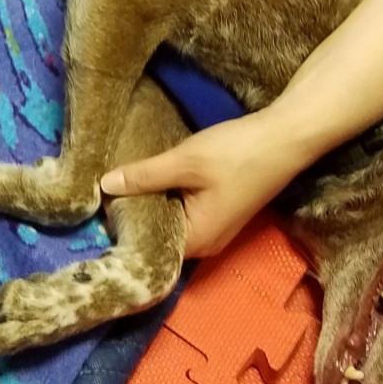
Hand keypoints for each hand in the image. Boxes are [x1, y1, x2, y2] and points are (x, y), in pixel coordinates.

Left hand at [100, 112, 297, 258]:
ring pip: (173, 221)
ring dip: (152, 203)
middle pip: (160, 235)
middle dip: (135, 213)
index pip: (148, 246)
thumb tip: (103, 186)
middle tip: (104, 190)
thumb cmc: (237, 154)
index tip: (97, 207)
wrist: (285, 138)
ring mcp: (216, 228)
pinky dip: (169, 197)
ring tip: (123, 181)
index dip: (122, 227)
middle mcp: (206, 244)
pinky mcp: (221, 211)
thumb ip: (144, 176)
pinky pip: (185, 212)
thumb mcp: (185, 162)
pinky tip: (154, 177)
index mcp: (197, 241)